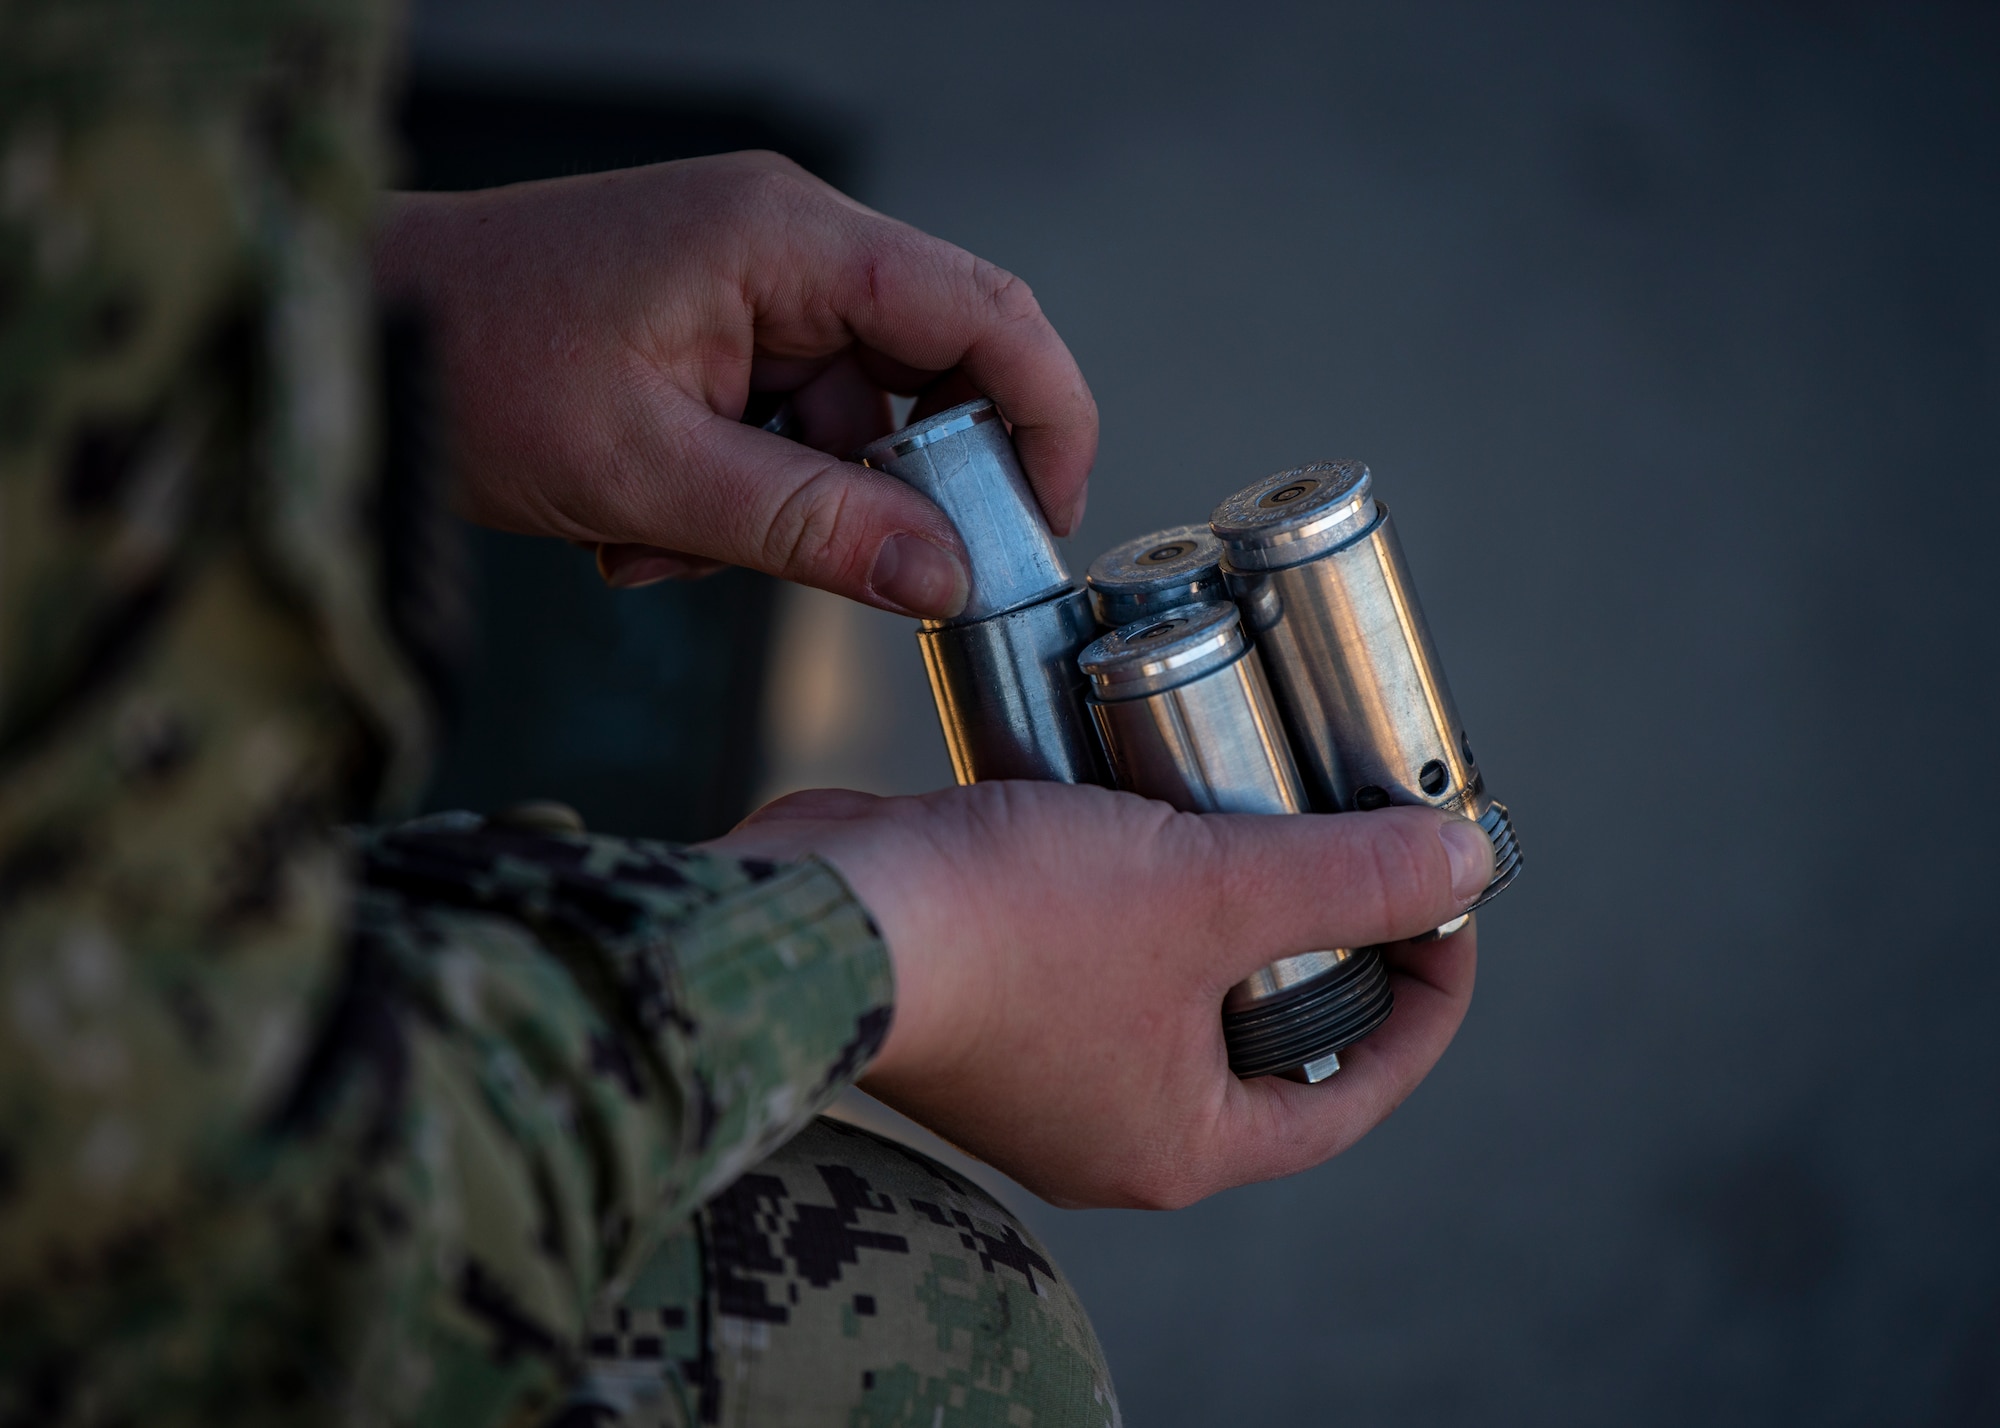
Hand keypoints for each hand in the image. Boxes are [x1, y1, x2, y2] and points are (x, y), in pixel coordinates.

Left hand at [374, 151, 1097, 618]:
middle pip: (927, 371)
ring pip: (846, 419)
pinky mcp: (716, 324)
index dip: (1043, 417)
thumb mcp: (650, 472)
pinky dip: (738, 492)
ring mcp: (751, 282)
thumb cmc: (475, 360)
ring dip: (786, 508)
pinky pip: (781, 424)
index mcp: (789, 239)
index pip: (984, 312)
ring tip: (670, 543)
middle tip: (859, 568)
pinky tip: (647, 522)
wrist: (358, 330)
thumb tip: (944, 579)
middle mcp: (788, 243)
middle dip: (891, 488)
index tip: (1043, 522)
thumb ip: (811, 527)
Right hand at [702, 782, 1492, 1209]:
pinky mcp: (986, 992)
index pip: (1353, 1095)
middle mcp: (1110, 1120)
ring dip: (1222, 893)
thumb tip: (1466, 866)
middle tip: (1357, 836)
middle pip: (1266, 1033)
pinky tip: (1147, 789)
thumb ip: (1345, 880)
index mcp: (1179, 1140)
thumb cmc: (1008, 933)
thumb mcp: (1206, 894)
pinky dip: (1135, 877)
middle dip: (1321, 934)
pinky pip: (1097, 941)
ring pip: (1175, 978)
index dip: (1425, 1001)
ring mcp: (1042, 1061)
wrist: (820, 911)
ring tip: (1259, 793)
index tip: (1447, 902)